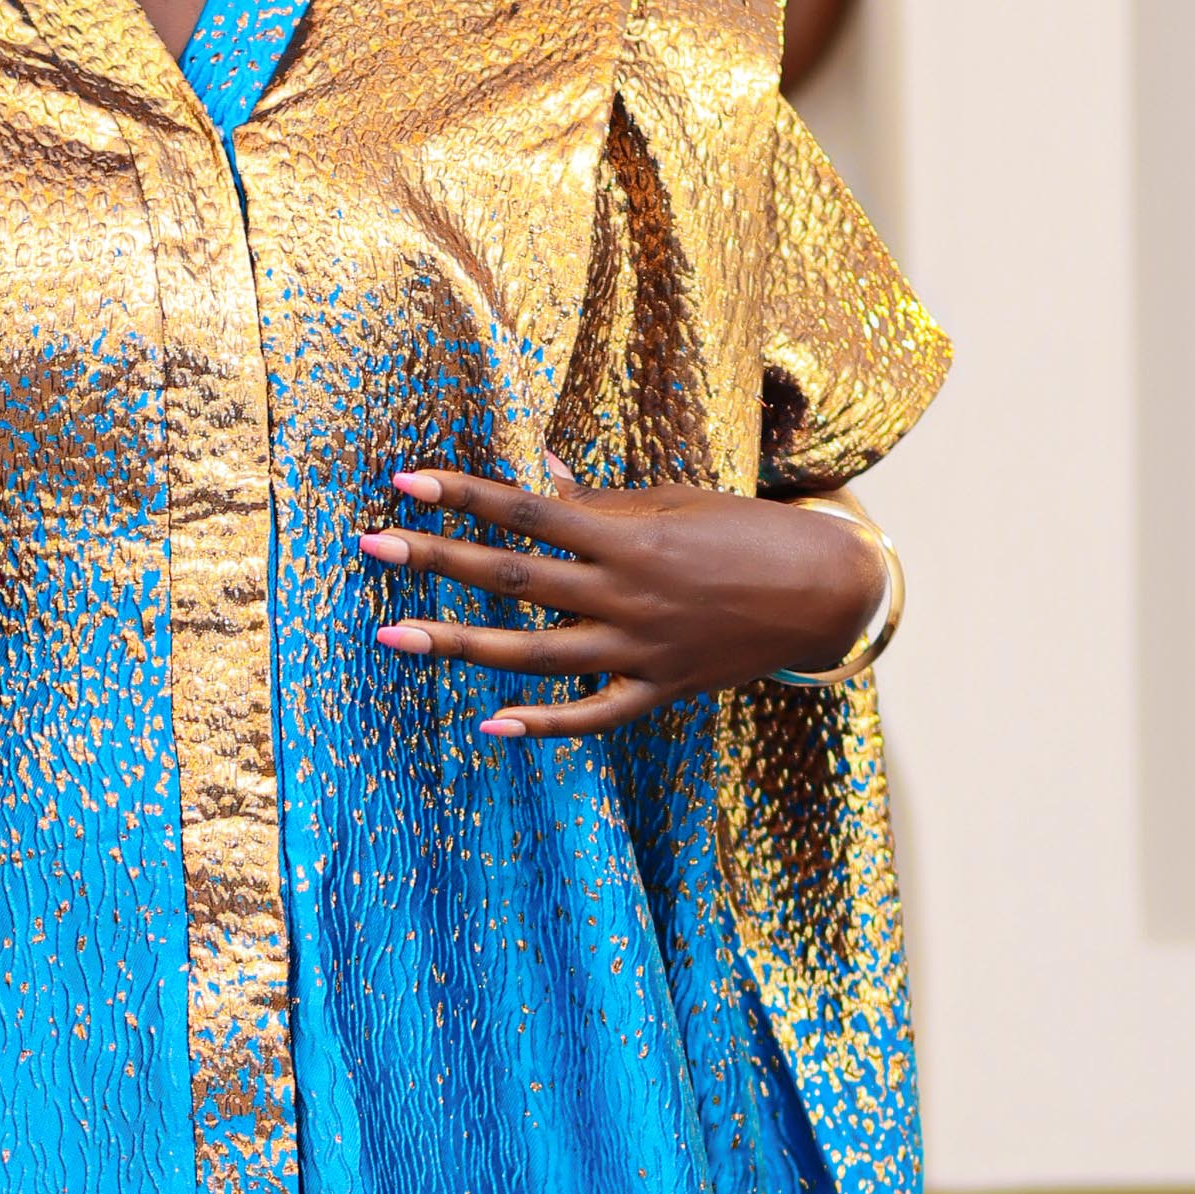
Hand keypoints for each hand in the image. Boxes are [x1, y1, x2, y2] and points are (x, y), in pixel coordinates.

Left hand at [359, 464, 884, 741]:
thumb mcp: (670, 503)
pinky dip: (544, 725)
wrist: (822, 590)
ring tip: (393, 636)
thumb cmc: (742, 532)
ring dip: (460, 644)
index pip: (529, 511)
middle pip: (515, 578)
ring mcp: (639, 648)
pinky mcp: (658, 690)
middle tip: (372, 547)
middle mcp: (626, 593)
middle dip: (438, 561)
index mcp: (628, 535)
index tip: (406, 482)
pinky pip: (592, 716)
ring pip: (534, 652)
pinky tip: (490, 727)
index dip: (466, 495)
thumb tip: (537, 465)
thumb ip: (598, 501)